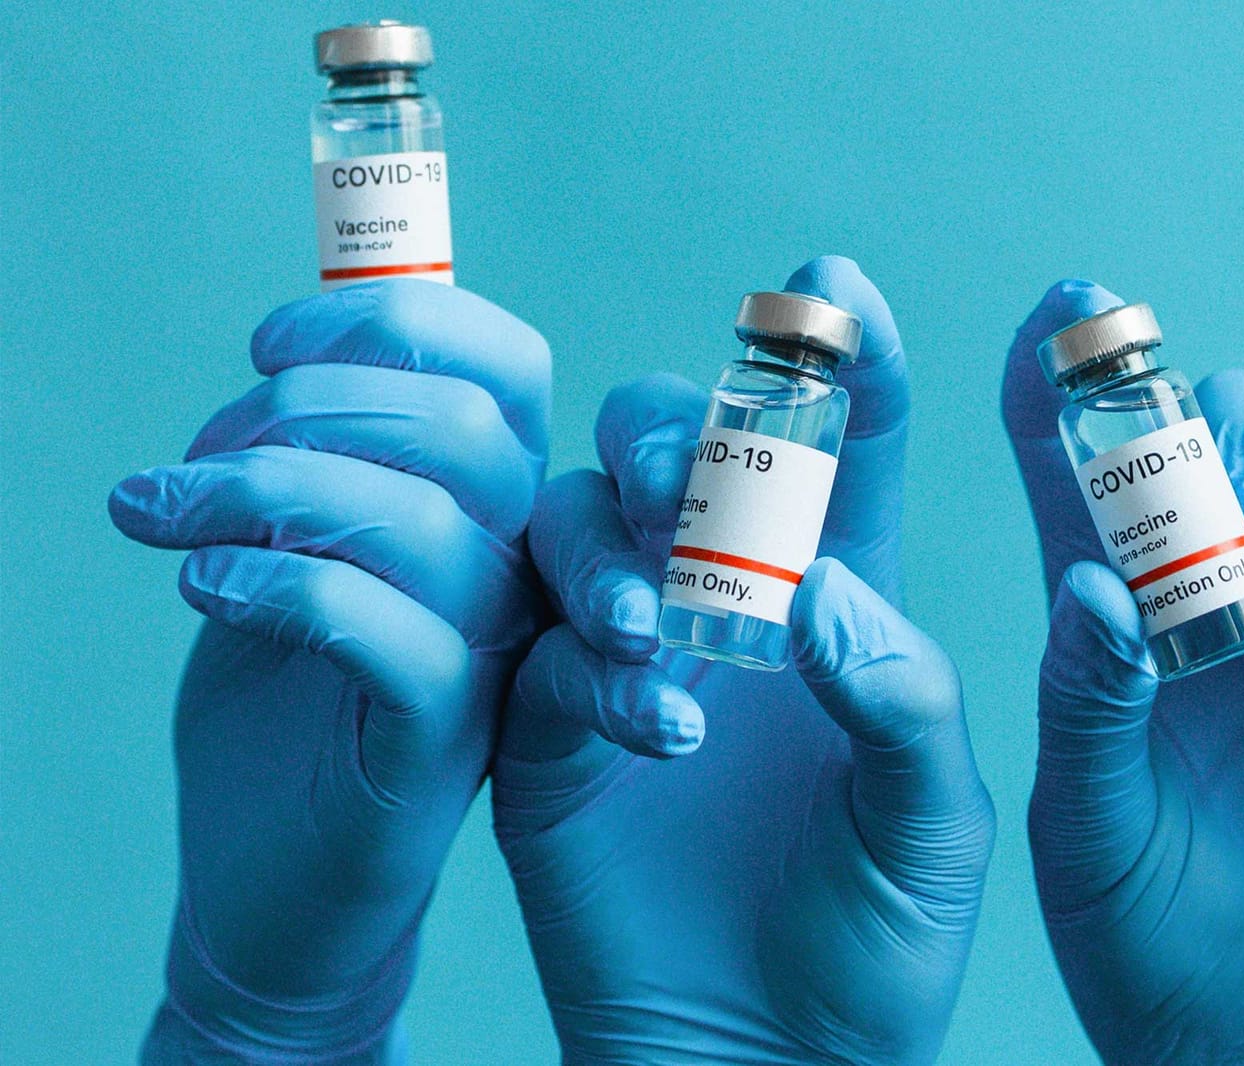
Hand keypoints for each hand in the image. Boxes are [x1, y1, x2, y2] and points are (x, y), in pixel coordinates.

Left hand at [108, 281, 548, 1060]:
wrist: (266, 876)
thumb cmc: (279, 699)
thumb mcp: (291, 544)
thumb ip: (317, 454)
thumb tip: (288, 352)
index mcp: (492, 501)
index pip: (507, 367)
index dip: (396, 323)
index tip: (265, 346)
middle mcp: (519, 566)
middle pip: (464, 429)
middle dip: (301, 408)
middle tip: (189, 461)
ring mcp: (495, 652)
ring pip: (424, 522)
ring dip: (261, 490)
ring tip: (158, 516)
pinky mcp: (447, 736)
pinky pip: (394, 634)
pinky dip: (285, 586)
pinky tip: (203, 588)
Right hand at [492, 256, 994, 1062]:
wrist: (768, 1065)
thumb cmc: (880, 945)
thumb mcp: (936, 822)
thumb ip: (902, 696)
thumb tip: (824, 586)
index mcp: (852, 603)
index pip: (851, 450)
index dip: (846, 360)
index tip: (835, 287)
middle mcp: (733, 606)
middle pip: (693, 451)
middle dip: (692, 423)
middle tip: (696, 464)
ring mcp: (631, 659)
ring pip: (584, 520)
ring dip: (616, 535)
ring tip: (666, 615)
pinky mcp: (547, 732)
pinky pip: (535, 649)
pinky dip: (581, 660)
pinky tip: (652, 717)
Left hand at [1008, 281, 1243, 1062]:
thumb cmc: (1147, 959)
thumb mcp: (1088, 839)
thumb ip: (1084, 707)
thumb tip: (1092, 580)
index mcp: (1110, 631)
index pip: (1078, 474)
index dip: (1070, 380)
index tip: (1072, 301)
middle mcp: (1218, 614)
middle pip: (1232, 454)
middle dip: (1243, 444)